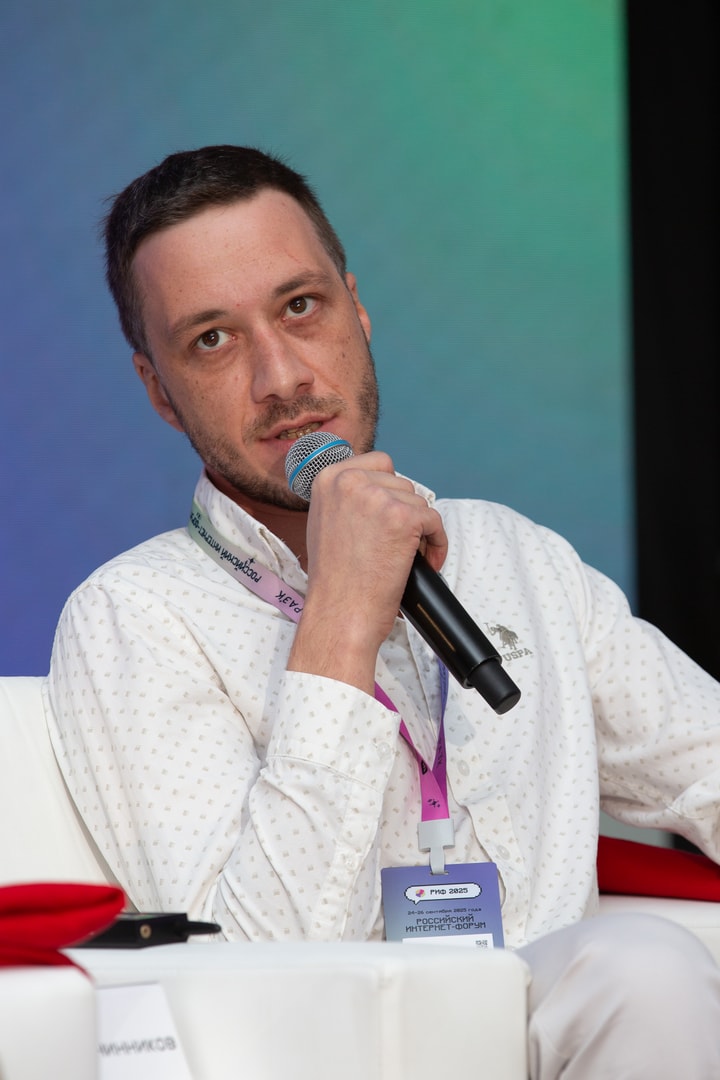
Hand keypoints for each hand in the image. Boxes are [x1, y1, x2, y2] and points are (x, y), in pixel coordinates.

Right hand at [287, 452, 447, 692]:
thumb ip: (346, 499)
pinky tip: (426, 560)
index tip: (389, 515)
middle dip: (405, 511)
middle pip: (402, 482)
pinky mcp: (403, 517)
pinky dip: (436, 542)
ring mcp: (378, 497)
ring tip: (407, 556)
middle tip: (397, 543)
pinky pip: (434, 521)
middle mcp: (351, 481)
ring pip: (419, 502)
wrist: (340, 613)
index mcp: (329, 478)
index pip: (379, 462)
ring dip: (420, 529)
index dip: (390, 489)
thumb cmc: (334, 579)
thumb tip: (376, 489)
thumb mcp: (325, 522)